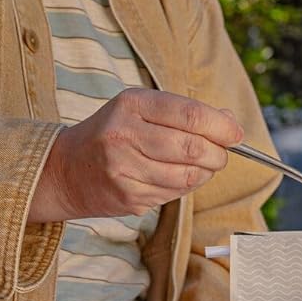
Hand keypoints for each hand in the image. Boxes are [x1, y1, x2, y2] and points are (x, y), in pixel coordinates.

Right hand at [28, 89, 242, 222]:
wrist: (66, 170)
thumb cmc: (112, 134)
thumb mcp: (141, 109)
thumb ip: (184, 113)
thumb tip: (229, 123)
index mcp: (131, 104)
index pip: (189, 114)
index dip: (220, 127)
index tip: (235, 135)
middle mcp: (124, 134)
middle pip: (192, 148)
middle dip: (217, 154)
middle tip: (221, 155)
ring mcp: (124, 168)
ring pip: (187, 176)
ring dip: (204, 174)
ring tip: (200, 167)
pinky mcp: (127, 196)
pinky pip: (173, 194)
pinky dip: (184, 188)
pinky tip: (174, 178)